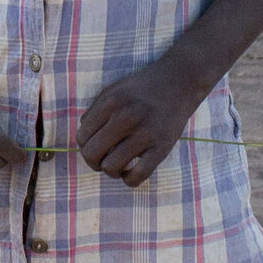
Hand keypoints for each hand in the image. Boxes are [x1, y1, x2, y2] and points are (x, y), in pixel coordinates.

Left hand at [76, 57, 199, 188]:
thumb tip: (83, 137)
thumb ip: (95, 111)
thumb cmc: (142, 89)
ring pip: (110, 167)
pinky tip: (130, 172)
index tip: (96, 145)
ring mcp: (145, 133)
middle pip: (91, 154)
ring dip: (110, 171)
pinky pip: (137, 176)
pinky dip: (129, 180)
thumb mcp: (114, 90)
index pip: (82, 137)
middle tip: (102, 159)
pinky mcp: (162, 148)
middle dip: (93, 161)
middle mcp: (126, 117)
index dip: (85, 146)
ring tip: (118, 165)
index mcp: (111, 103)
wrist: (179, 82)